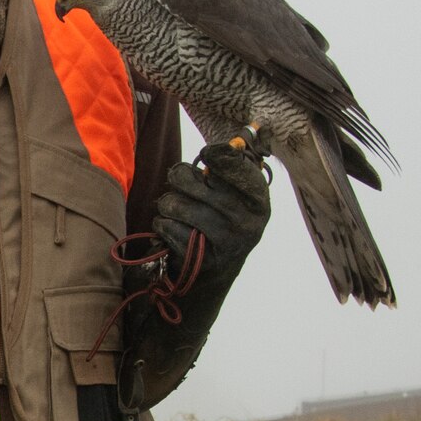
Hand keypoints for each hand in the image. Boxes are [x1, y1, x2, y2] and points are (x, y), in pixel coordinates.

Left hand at [153, 137, 270, 274]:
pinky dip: (162, 225)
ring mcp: (223, 241)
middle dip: (179, 180)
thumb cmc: (224, 219)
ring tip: (177, 210)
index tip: (207, 153)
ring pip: (173, 204)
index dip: (214, 154)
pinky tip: (174, 229)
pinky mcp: (199, 258)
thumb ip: (229, 170)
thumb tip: (216, 150)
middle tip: (183, 187)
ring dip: (168, 205)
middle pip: (189, 181)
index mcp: (258, 199)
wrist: (218, 269)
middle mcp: (246, 220)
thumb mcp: (238, 194)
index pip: (234, 164)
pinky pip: (165, 227)